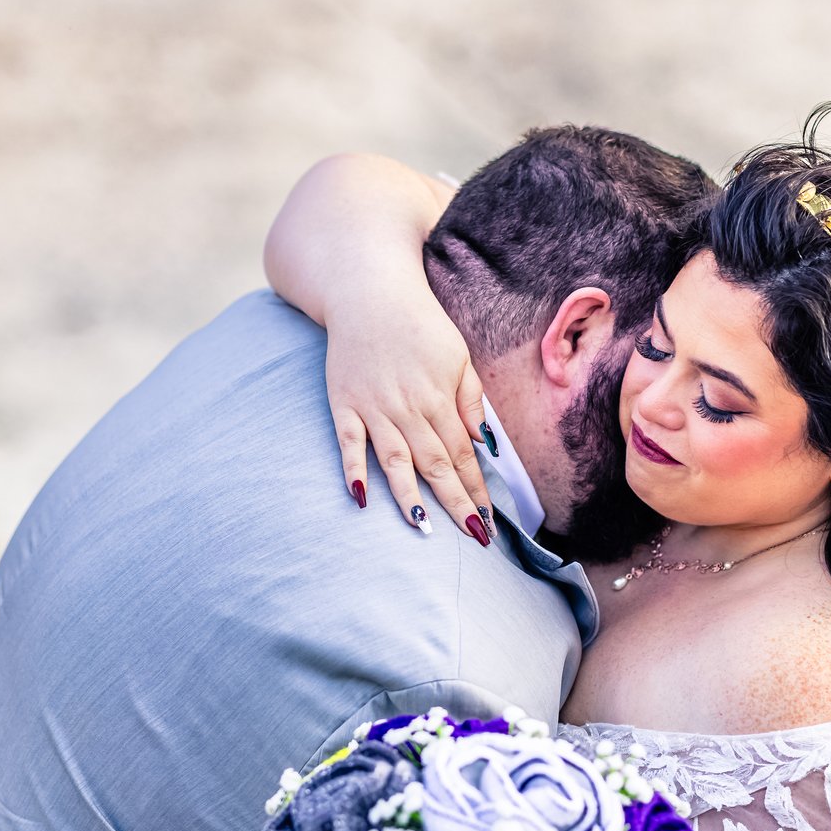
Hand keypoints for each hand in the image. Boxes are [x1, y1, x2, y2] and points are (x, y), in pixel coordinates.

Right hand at [327, 292, 493, 542]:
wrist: (369, 293)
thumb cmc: (420, 325)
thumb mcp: (458, 356)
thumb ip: (470, 400)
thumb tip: (484, 443)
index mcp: (439, 398)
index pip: (462, 454)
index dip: (475, 488)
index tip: (487, 519)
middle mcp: (408, 408)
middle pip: (435, 465)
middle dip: (455, 502)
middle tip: (472, 537)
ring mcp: (373, 408)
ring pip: (394, 462)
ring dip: (409, 497)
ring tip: (424, 529)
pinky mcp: (344, 404)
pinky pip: (348, 444)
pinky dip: (353, 471)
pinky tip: (360, 500)